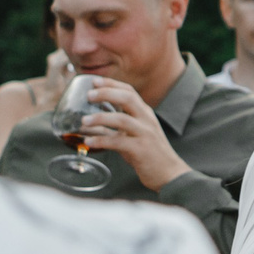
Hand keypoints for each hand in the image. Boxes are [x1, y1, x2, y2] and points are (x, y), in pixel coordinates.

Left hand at [79, 77, 195, 190]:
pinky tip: (89, 141)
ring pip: (122, 119)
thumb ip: (119, 126)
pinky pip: (118, 142)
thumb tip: (94, 122)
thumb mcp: (136, 133)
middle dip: (106, 93)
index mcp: (145, 113)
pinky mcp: (140, 150)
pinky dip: (101, 140)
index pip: (129, 91)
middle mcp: (146, 120)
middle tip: (89, 95)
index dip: (111, 84)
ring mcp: (144, 134)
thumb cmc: (150, 153)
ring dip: (100, 118)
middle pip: (127, 98)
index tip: (95, 80)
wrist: (169, 173)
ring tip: (83, 121)